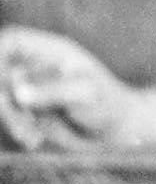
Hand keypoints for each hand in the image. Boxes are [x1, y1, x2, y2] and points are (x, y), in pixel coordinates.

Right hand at [0, 28, 138, 148]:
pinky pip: (11, 118)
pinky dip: (18, 130)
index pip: (12, 41)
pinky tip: (34, 141)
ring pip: (3, 99)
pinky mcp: (29, 111)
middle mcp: (36, 67)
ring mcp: (31, 89)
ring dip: (11, 119)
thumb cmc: (107, 103)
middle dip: (5, 100)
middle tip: (21, 120)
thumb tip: (17, 91)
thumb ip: (52, 90)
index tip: (2, 81)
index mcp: (51, 51)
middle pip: (1, 74)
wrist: (116, 129)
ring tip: (32, 136)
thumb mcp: (84, 94)